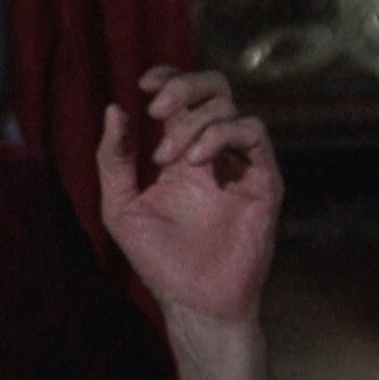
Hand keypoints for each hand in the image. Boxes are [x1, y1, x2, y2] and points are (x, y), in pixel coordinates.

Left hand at [98, 66, 282, 379]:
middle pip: (214, 89)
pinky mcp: (264, 182)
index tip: (143, 85)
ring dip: (193, 121)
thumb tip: (114, 107)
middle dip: (183, 88)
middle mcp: (214, 153)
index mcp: (182, 152)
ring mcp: (240, 165)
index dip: (168, 78)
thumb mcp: (121, 205)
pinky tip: (195, 161)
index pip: (184, 96)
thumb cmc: (158, 259)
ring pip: (231, 109)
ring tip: (168, 155)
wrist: (193, 300)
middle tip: (156, 109)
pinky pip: (254, 136)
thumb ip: (114, 158)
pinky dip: (222, 135)